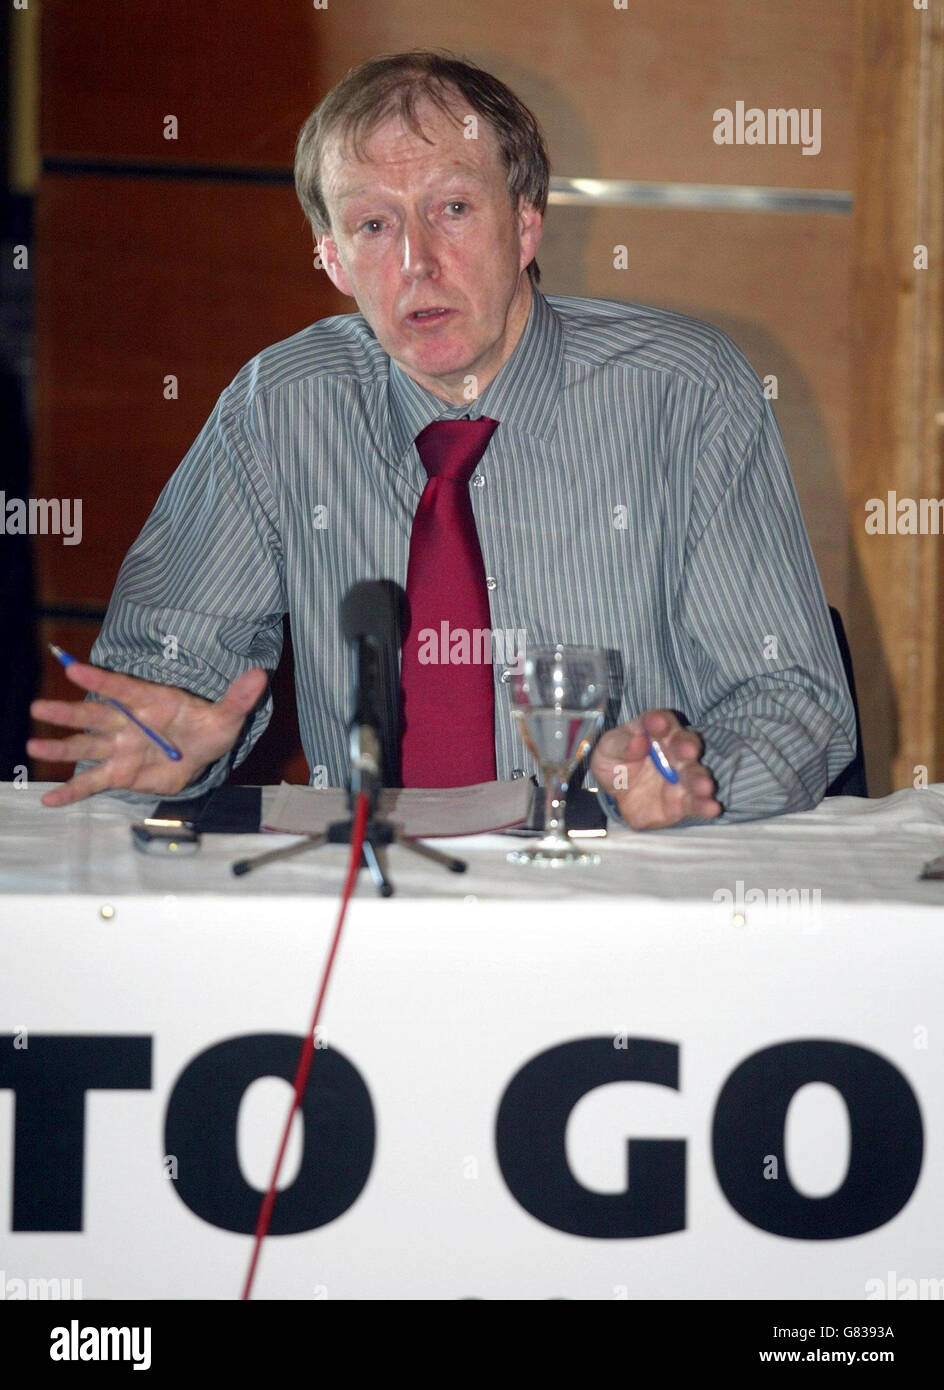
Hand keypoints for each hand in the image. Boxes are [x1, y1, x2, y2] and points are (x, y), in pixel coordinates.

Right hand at [28, 660, 268, 806]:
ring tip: (33, 744)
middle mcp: (128, 722)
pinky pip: (92, 782)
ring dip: (60, 746)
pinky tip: (48, 800)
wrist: (201, 753)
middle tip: (38, 708)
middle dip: (67, 713)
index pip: (121, 688)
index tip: (74, 669)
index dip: (99, 680)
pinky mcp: (119, 773)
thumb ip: (239, 698)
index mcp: (150, 702)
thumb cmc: (208, 728)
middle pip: (94, 716)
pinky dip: (71, 791)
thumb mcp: (228, 716)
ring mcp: (120, 748)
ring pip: (86, 746)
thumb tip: (260, 675)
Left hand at [590, 708, 721, 829]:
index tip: (657, 724)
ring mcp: (681, 775)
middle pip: (684, 743)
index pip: (659, 721)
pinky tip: (712, 807)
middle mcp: (673, 750)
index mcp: (653, 731)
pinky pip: (697, 802)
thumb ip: (620, 745)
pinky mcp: (684, 800)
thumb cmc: (615, 763)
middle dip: (686, 746)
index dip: (659, 721)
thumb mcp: (607, 750)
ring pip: (694, 773)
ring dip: (700, 778)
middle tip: (689, 750)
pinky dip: (705, 805)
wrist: (618, 796)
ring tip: (705, 786)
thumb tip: (638, 741)